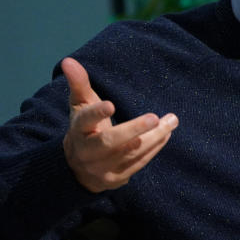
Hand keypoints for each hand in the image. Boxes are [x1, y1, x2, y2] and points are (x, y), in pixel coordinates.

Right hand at [61, 57, 177, 192]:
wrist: (77, 167)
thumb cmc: (84, 128)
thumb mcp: (79, 106)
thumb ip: (78, 84)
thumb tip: (69, 60)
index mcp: (77, 131)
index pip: (84, 121)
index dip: (96, 114)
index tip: (110, 105)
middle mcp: (87, 152)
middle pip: (109, 142)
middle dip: (133, 130)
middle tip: (154, 117)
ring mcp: (101, 168)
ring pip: (129, 153)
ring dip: (153, 138)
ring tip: (171, 121)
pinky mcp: (116, 179)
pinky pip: (138, 163)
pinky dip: (154, 149)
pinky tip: (166, 134)